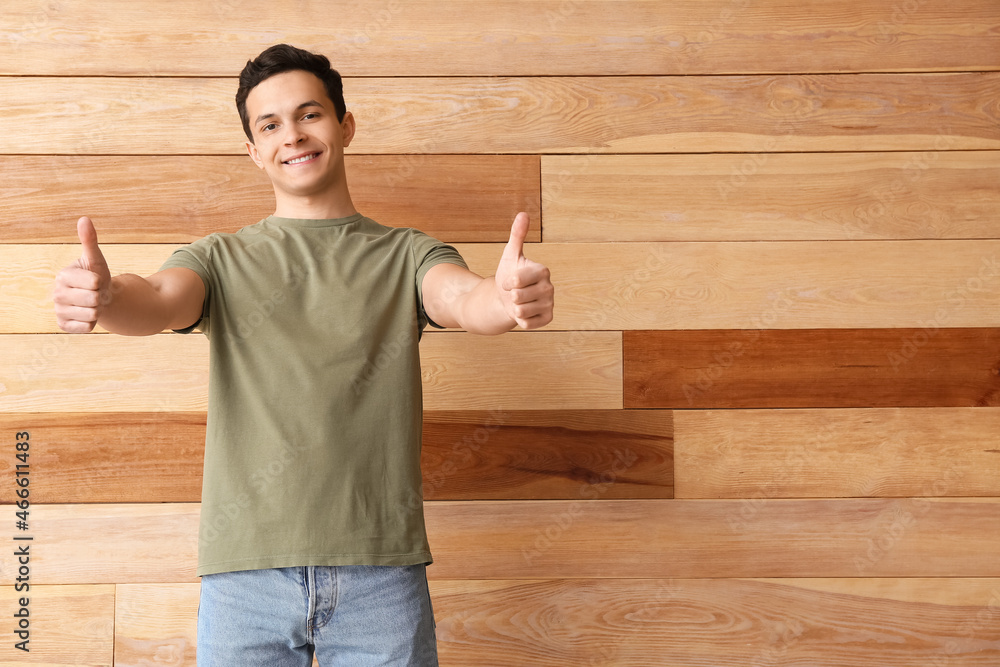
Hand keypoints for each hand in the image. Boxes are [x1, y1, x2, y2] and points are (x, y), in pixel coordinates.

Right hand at [53, 216, 111, 332]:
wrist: (98, 298)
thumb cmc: (97, 277)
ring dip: (98, 310)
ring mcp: (59, 310)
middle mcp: (56, 293)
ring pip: (92, 314)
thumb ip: (90, 241)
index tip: (96, 280)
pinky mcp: (63, 325)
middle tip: (96, 293)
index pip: (94, 282)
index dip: (101, 282)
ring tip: (93, 304)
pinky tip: (88, 314)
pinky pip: (87, 327)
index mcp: (63, 276)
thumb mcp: (96, 259)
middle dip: (100, 297)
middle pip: (94, 299)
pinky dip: (93, 323)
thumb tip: (84, 219)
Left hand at [494, 212, 553, 329]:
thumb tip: (523, 214)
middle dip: (509, 296)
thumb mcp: (510, 255)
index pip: (518, 280)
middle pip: (518, 296)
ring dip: (514, 308)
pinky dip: (520, 320)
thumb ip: (517, 235)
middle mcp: (550, 287)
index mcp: (542, 270)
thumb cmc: (509, 274)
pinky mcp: (548, 319)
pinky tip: (523, 312)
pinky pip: (526, 323)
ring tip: (517, 302)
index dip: (507, 282)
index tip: (508, 280)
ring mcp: (550, 304)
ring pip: (521, 311)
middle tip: (513, 293)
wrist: (508, 298)